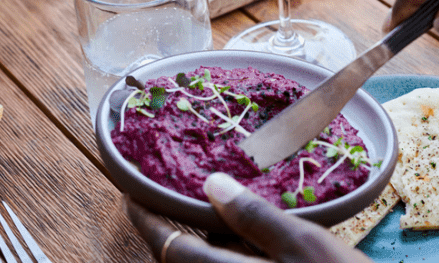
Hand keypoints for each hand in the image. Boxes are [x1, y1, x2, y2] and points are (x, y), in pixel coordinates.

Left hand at [125, 173, 369, 262]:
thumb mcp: (305, 244)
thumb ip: (255, 216)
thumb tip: (211, 183)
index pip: (171, 248)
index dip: (148, 220)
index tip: (132, 194)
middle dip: (170, 232)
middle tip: (167, 196)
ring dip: (198, 245)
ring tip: (205, 209)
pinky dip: (224, 255)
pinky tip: (243, 239)